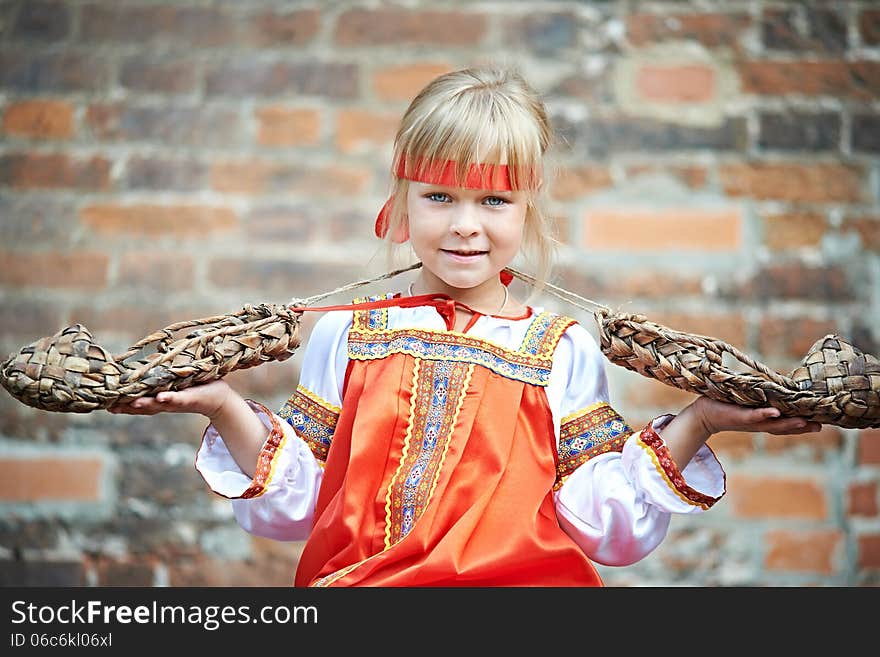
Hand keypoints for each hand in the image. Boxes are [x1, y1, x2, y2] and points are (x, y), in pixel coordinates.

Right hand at [107, 379, 232, 419]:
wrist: (217, 398)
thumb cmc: (193, 387)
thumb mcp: (171, 382)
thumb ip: (156, 375)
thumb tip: (139, 363)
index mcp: (156, 397)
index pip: (134, 401)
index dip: (119, 402)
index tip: (103, 402)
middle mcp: (163, 403)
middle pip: (141, 406)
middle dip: (126, 407)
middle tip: (109, 406)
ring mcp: (176, 402)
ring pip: (156, 404)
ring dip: (144, 404)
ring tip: (130, 403)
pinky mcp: (190, 398)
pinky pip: (178, 399)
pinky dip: (169, 399)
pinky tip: (161, 397)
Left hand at [690, 396, 821, 435]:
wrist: (705, 413)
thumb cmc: (728, 404)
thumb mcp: (750, 401)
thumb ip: (764, 396)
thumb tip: (779, 385)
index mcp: (765, 419)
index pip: (787, 422)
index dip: (804, 423)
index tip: (822, 421)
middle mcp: (760, 423)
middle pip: (785, 427)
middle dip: (803, 427)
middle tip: (821, 426)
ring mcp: (751, 420)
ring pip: (773, 424)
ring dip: (789, 424)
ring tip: (806, 422)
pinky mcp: (739, 416)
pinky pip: (754, 416)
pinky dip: (765, 414)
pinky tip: (776, 412)